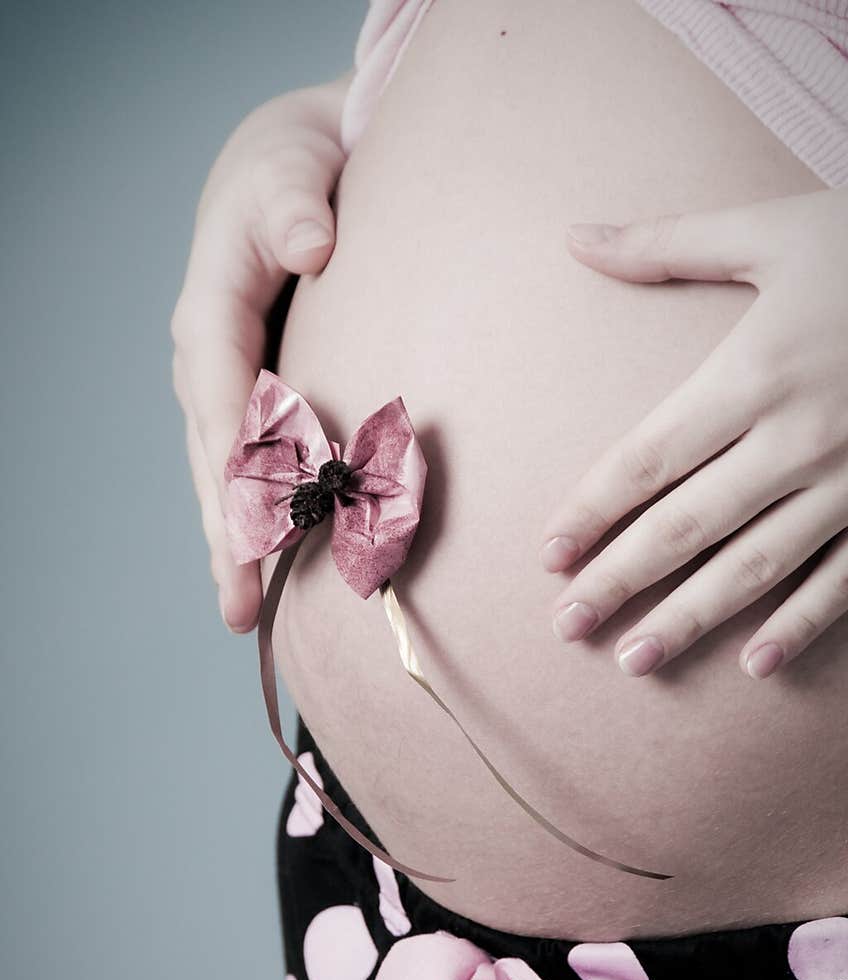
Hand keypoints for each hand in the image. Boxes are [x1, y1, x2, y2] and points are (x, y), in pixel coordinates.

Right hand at [171, 75, 350, 632]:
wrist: (293, 175)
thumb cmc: (293, 173)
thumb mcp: (291, 170)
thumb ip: (295, 205)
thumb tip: (310, 246)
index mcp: (211, 313)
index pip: (222, 397)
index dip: (239, 464)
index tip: (254, 524)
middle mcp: (208, 364)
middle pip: (215, 459)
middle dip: (228, 534)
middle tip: (239, 606)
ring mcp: (225, 390)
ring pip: (224, 477)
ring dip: (234, 545)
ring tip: (242, 612)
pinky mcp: (252, 405)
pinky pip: (248, 472)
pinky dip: (255, 523)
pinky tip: (266, 573)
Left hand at [539, 183, 847, 677]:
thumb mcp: (778, 230)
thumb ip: (670, 244)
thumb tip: (575, 237)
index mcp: (757, 372)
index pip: (649, 459)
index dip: (592, 511)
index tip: (549, 555)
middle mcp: (799, 437)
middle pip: (687, 525)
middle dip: (620, 581)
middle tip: (567, 626)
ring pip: (756, 566)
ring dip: (691, 619)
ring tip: (635, 662)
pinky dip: (803, 623)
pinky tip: (756, 665)